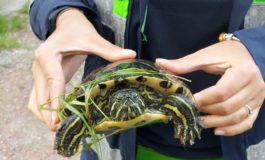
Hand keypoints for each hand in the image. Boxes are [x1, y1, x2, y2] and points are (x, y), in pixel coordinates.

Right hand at [28, 9, 135, 130]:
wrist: (67, 24)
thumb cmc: (78, 31)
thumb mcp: (93, 39)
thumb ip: (110, 50)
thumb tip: (131, 55)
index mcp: (48, 56)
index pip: (53, 82)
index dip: (56, 101)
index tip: (59, 119)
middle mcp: (38, 66)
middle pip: (40, 96)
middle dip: (49, 114)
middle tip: (61, 129)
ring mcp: (38, 73)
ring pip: (35, 101)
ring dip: (44, 116)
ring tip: (59, 128)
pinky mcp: (42, 78)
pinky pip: (39, 99)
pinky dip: (46, 110)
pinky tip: (58, 118)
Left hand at [156, 41, 264, 135]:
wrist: (247, 53)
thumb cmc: (226, 53)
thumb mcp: (206, 55)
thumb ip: (184, 63)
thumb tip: (159, 63)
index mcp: (243, 72)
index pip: (221, 92)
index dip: (203, 100)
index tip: (187, 102)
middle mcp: (255, 86)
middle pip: (228, 107)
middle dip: (207, 112)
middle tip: (191, 112)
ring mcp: (259, 97)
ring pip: (237, 118)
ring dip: (216, 123)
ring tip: (199, 121)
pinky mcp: (258, 104)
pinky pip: (247, 122)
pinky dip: (232, 129)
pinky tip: (217, 130)